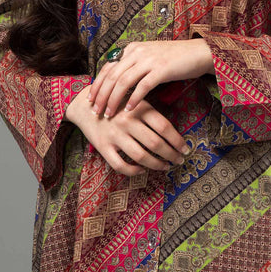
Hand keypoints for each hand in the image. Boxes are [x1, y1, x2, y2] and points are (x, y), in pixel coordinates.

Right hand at [66, 89, 189, 175]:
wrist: (85, 105)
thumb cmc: (116, 104)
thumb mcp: (135, 100)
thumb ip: (151, 113)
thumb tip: (174, 133)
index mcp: (138, 108)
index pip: (164, 127)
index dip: (178, 141)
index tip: (185, 149)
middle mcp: (127, 121)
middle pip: (156, 143)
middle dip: (171, 154)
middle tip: (179, 160)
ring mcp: (115, 135)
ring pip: (141, 157)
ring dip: (157, 164)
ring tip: (165, 166)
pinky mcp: (103, 147)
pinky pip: (121, 165)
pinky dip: (134, 171)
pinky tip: (142, 169)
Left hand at [86, 38, 214, 119]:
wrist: (198, 53)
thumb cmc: (174, 59)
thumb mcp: (149, 58)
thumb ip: (133, 66)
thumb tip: (117, 84)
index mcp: (132, 48)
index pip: (107, 67)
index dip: (97, 84)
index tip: (90, 99)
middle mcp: (137, 51)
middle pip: (112, 75)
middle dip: (101, 95)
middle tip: (95, 111)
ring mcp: (149, 59)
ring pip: (123, 81)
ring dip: (114, 99)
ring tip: (109, 114)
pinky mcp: (161, 68)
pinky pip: (143, 86)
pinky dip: (134, 99)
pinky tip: (129, 110)